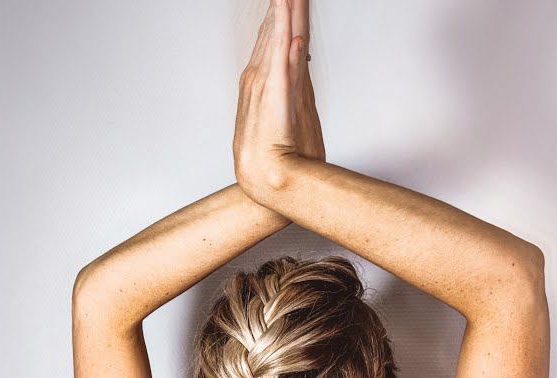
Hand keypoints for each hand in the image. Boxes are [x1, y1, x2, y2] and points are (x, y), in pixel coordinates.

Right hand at [233, 0, 322, 197]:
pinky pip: (280, 56)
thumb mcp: (288, 114)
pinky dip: (283, 32)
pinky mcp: (276, 93)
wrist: (270, 181)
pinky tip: (285, 12)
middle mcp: (260, 76)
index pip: (273, 36)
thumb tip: (296, 57)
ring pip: (277, 34)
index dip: (282, 13)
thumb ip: (291, 84)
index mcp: (262, 81)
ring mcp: (266, 82)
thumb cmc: (279, 157)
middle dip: (284, 3)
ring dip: (284, 8)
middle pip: (275, 28)